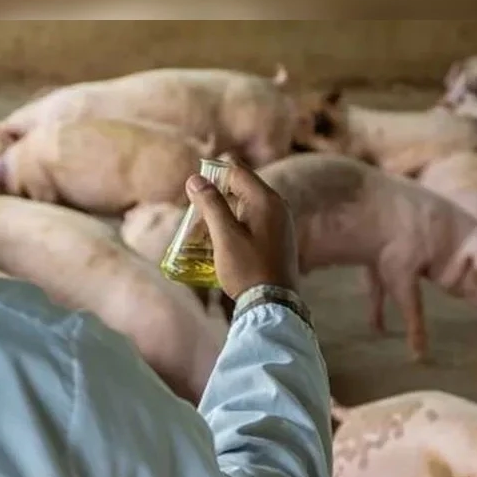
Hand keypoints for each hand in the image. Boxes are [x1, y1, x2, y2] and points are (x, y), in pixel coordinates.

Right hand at [185, 165, 298, 298]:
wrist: (274, 305)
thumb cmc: (248, 269)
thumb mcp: (224, 236)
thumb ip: (211, 204)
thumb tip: (195, 178)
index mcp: (267, 200)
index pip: (236, 172)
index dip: (212, 177)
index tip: (194, 194)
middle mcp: (279, 206)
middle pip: (242, 188)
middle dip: (217, 198)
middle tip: (196, 216)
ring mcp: (282, 222)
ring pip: (247, 206)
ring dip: (225, 214)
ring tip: (206, 232)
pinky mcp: (279, 238)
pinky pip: (255, 221)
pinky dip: (237, 225)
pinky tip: (224, 243)